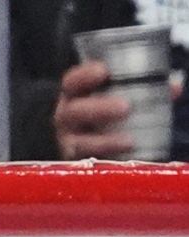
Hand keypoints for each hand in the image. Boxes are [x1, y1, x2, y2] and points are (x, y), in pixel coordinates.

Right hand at [53, 61, 182, 159]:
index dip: (85, 76)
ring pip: (79, 142)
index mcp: (74, 96)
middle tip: (126, 107)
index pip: (72, 82)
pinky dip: (106, 160)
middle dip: (98, 109)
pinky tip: (124, 158)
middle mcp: (67, 117)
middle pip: (74, 112)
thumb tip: (173, 87)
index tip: (104, 71)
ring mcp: (69, 141)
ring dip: (104, 141)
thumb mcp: (116, 96)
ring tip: (129, 141)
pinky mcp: (76, 162)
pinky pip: (88, 162)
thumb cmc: (103, 112)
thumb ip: (142, 89)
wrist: (84, 142)